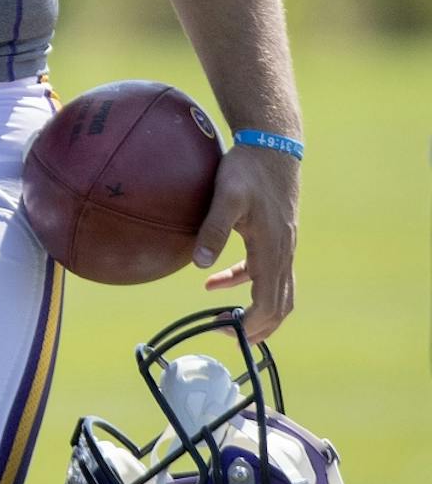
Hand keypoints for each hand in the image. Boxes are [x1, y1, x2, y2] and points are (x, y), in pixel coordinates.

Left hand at [197, 143, 298, 342]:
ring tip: (225, 321)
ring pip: (276, 291)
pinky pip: (263, 271)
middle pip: (280, 305)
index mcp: (272, 249)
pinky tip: (213, 283)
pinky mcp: (274, 236)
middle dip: (258, 327)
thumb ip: (213, 229)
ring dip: (255, 310)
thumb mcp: (226, 196)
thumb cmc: (248, 169)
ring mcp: (282, 245)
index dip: (251, 324)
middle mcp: (283, 252)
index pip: (269, 302)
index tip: (226, 331)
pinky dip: (242, 282)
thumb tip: (199, 266)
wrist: (271, 147)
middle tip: (228, 336)